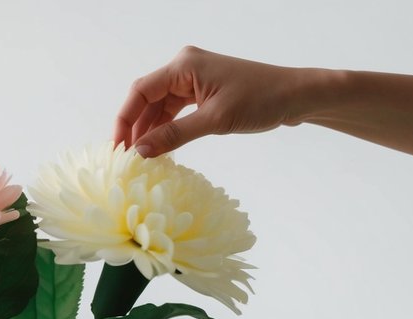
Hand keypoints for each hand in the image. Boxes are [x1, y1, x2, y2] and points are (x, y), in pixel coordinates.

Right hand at [114, 47, 313, 156]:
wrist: (295, 96)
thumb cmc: (260, 100)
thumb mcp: (214, 121)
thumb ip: (174, 135)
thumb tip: (140, 152)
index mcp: (184, 65)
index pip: (141, 91)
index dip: (124, 120)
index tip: (117, 148)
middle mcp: (185, 67)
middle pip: (147, 99)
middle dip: (135, 127)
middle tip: (126, 159)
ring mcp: (194, 79)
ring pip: (160, 106)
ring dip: (150, 130)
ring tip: (141, 158)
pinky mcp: (204, 91)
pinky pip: (176, 110)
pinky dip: (167, 128)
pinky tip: (160, 148)